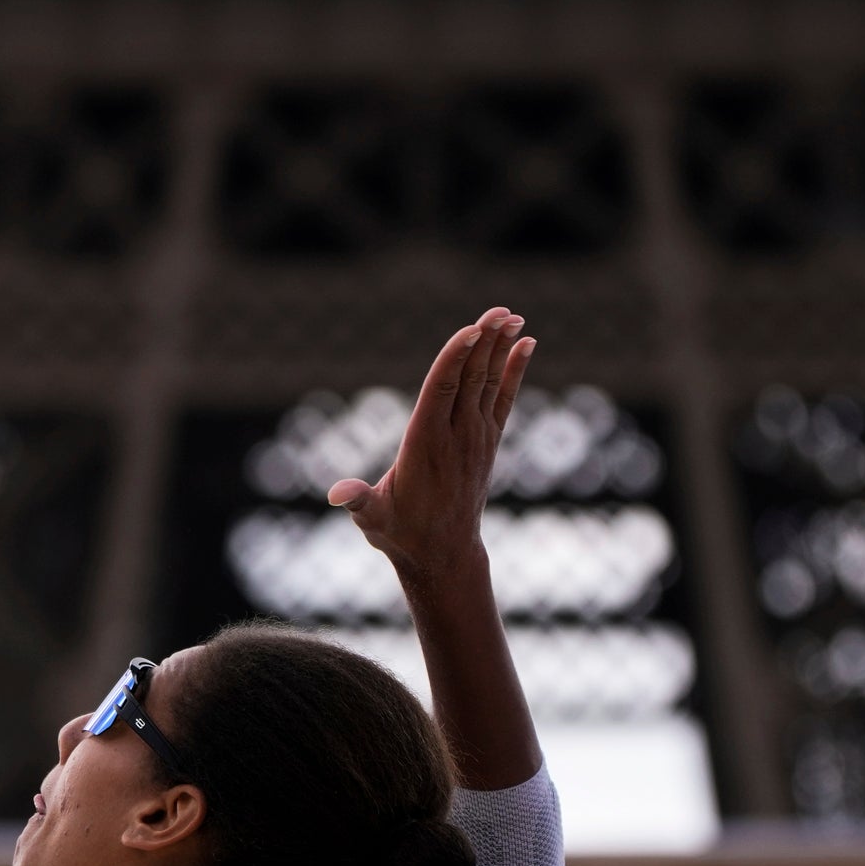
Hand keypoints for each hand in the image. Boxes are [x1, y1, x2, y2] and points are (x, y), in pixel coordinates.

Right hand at [327, 308, 530, 583]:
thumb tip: (338, 495)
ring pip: (490, 383)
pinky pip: (504, 398)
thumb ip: (358, 501)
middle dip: (486, 343)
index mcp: (425, 444)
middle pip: (472, 379)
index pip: (442, 391)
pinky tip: (525, 346)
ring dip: (501, 349)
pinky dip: (515, 371)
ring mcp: (476, 438)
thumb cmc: (399, 532)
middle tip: (499, 311)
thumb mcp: (372, 519)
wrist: (443, 555)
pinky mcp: (487, 442)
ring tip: (512, 317)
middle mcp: (456, 436)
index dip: (457, 358)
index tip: (472, 330)